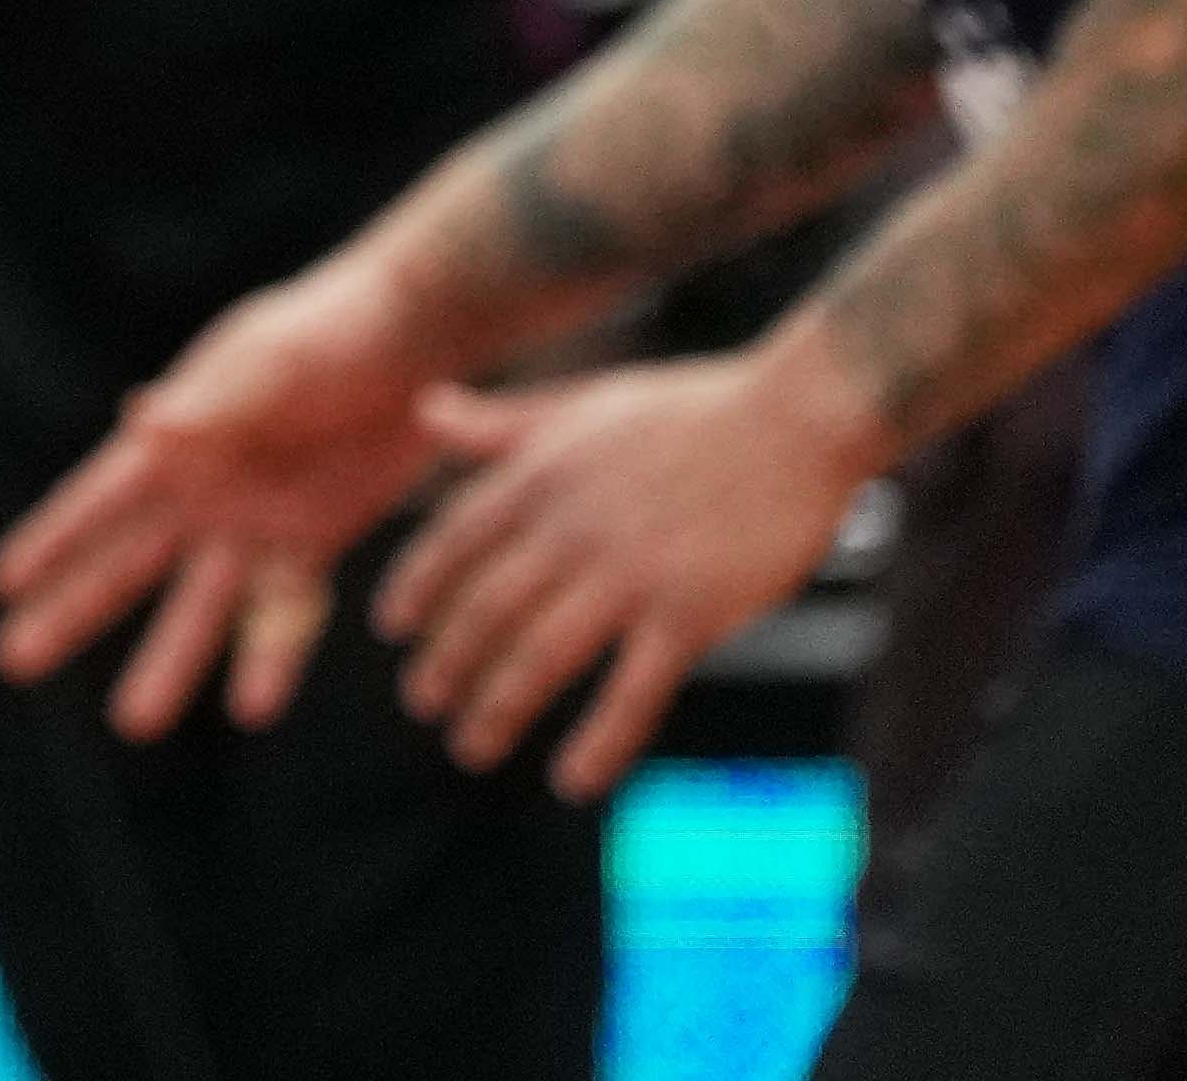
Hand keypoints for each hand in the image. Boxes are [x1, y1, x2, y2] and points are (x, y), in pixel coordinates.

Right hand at [0, 246, 452, 735]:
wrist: (408, 348)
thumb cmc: (321, 335)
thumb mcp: (265, 361)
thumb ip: (211, 401)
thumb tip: (138, 419)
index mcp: (174, 444)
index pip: (95, 500)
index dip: (48, 540)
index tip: (0, 585)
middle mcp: (201, 496)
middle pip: (124, 566)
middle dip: (72, 613)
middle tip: (14, 663)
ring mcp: (255, 527)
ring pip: (200, 610)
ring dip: (169, 664)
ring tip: (134, 722)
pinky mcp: (314, 545)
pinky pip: (287, 615)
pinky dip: (270, 659)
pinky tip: (253, 706)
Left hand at [376, 334, 882, 800]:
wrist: (795, 422)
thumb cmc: (689, 411)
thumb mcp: (579, 406)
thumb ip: (499, 423)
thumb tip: (422, 406)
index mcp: (541, 475)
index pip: (454, 540)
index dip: (417, 588)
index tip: (391, 629)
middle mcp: (571, 528)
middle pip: (486, 609)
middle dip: (446, 663)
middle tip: (421, 703)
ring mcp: (629, 575)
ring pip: (541, 656)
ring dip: (498, 708)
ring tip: (469, 748)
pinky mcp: (690, 616)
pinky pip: (632, 693)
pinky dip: (598, 742)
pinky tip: (572, 781)